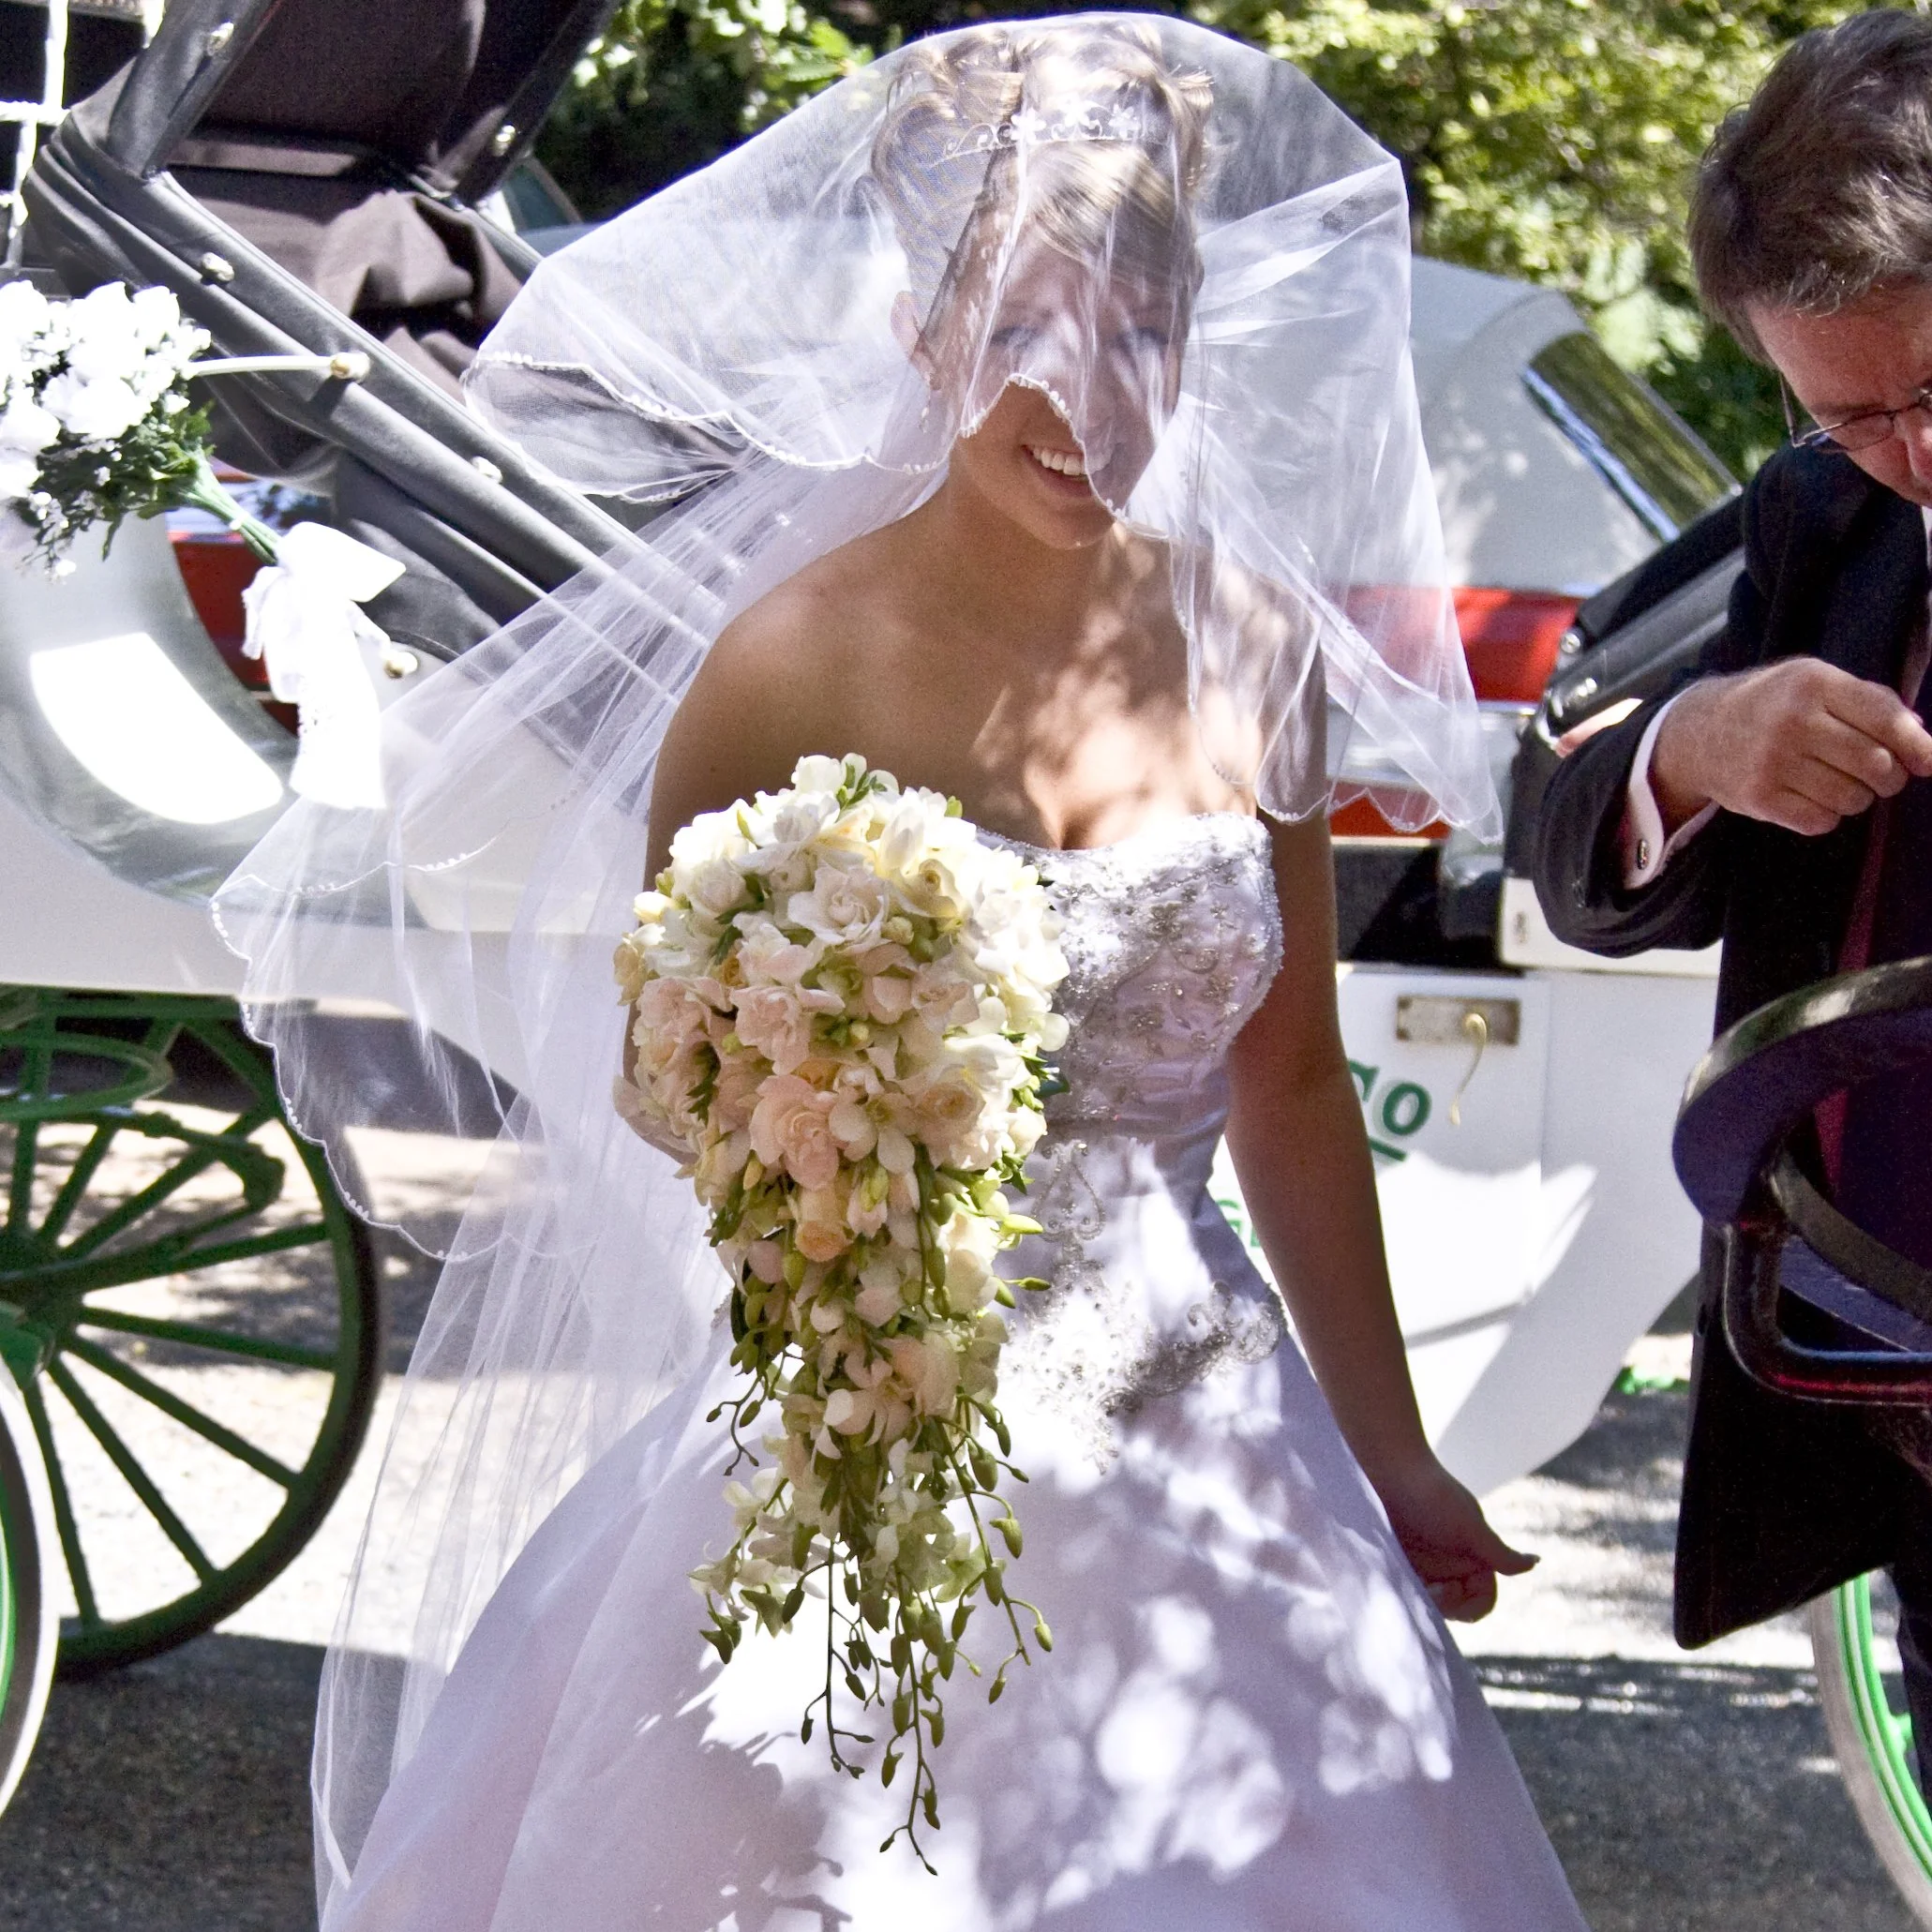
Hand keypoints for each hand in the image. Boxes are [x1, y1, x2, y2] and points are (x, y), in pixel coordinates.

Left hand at [1373, 1457, 1535, 1622]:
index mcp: (1477, 1559)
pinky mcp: (1401, 1561)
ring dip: (1424, 1602)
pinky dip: (1406, 1593)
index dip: (1470, 1607)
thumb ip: (1500, 1554)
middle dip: (1446, 1606)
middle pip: (1457, 1607)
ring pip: (1432, 1602)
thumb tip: (1537, 1562)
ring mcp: (1427, 1564)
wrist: (1388, 1469)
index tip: (1448, 1590)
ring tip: (1410, 1585)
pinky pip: (1409, 1590)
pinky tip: (1397, 1581)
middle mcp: (1454, 1565)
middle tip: (1428, 1590)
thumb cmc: (1433, 1496)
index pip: (1483, 1601)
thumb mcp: (1470, 1528)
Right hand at [1651, 659, 1931, 837]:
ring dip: (1856, 798)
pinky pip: (1821, 821)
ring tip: (1837, 783)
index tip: (1928, 762)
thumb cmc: (1772, 705)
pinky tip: (1811, 798)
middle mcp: (1792, 721)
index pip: (1886, 720)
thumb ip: (1869, 702)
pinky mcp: (1758, 797)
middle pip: (1876, 765)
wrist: (1698, 732)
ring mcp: (1772, 762)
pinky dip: (1826, 816)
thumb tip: (1922, 741)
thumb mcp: (1814, 682)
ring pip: (1852, 799)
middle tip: (1879, 775)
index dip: (1918, 747)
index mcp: (1813, 684)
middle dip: (1889, 777)